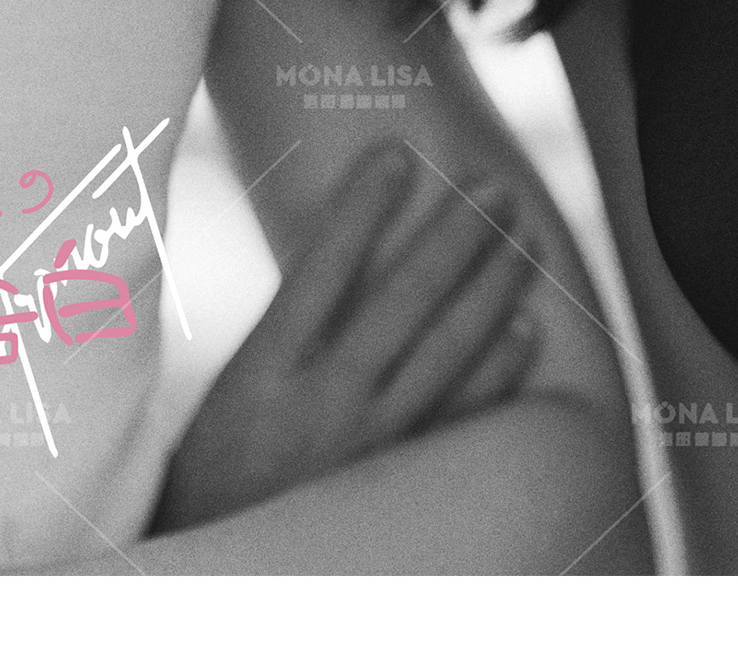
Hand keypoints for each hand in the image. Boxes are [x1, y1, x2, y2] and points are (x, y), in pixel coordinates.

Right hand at [150, 138, 541, 532]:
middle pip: (405, 298)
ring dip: (490, 284)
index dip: (362, 206)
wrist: (226, 582)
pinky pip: (465, 417)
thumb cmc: (212, 481)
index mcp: (264, 372)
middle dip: (455, 233)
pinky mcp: (403, 483)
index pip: (322, 266)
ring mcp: (371, 446)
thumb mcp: (225, 397)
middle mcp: (322, 402)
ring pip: (447, 348)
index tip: (397, 154)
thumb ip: (279, 336)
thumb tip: (326, 258)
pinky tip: (525, 329)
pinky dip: (500, 370)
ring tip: (520, 235)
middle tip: (494, 185)